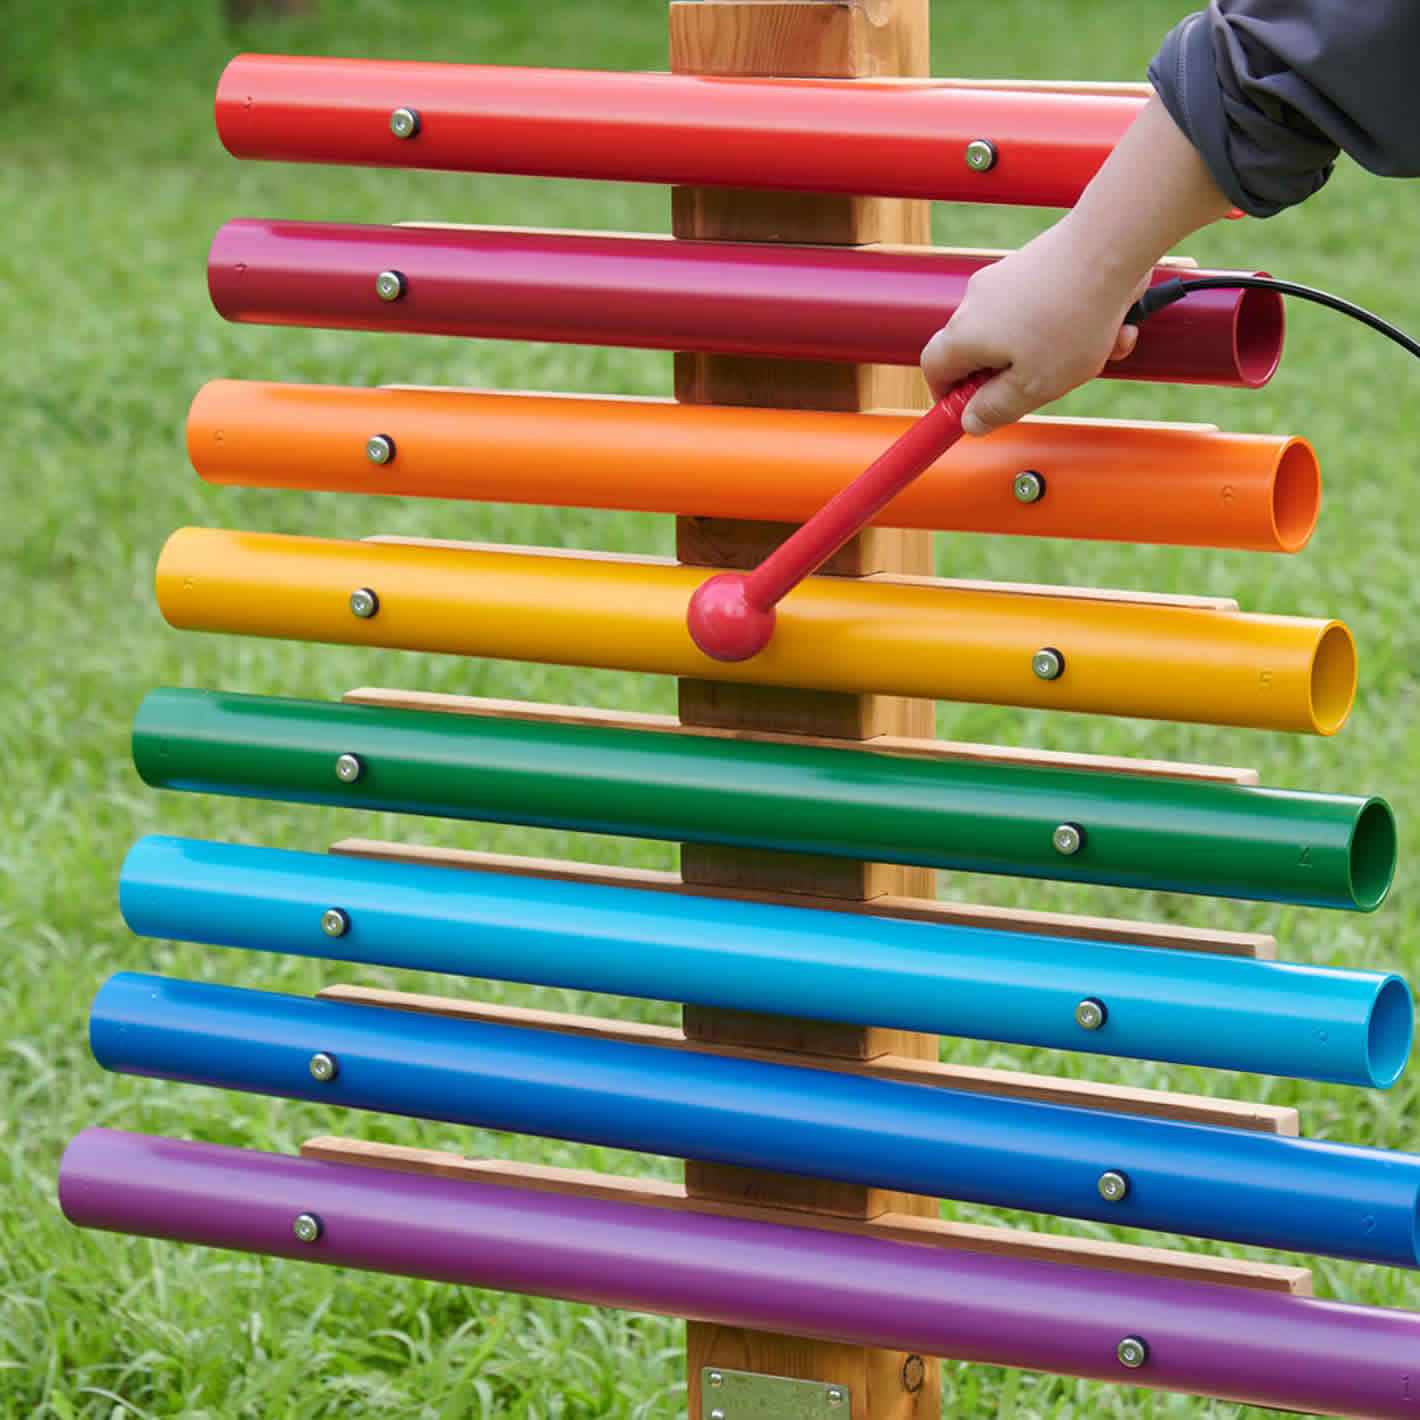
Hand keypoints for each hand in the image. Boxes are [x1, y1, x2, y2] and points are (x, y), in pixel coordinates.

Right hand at [920, 218, 1150, 434]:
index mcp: (964, 334)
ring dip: (1057, 350)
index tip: (973, 412)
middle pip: (981, 351)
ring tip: (1099, 352)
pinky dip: (1073, 322)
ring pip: (1022, 330)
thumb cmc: (1071, 319)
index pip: (934, 369)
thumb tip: (972, 421)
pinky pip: (1046, 305)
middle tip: (1049, 385)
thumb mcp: (1033, 386)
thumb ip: (997, 408)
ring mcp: (1005, 276)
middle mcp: (976, 301)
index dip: (948, 396)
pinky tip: (1111, 326)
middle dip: (1017, 374)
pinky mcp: (1035, 262)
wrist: (1110, 245)